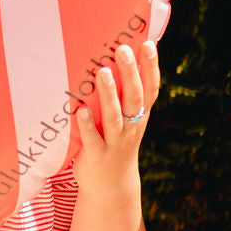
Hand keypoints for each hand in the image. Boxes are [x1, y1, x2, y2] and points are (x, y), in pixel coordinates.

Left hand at [73, 40, 159, 196]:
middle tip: (123, 49)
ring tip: (103, 72)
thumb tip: (120, 59)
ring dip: (109, 94)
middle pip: (134, 97)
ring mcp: (114, 141)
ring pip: (114, 116)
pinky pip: (92, 138)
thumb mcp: (127, 120)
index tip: (148, 44)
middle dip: (130, 73)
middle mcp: (130, 127)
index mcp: (139, 116)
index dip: (151, 67)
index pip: (149, 88)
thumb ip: (125, 95)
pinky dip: (86, 125)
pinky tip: (80, 111)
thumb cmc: (116, 142)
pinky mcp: (96, 154)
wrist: (111, 185)